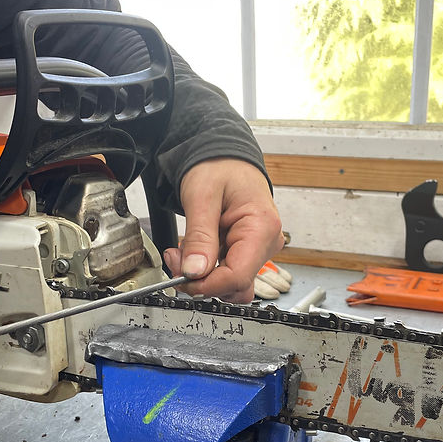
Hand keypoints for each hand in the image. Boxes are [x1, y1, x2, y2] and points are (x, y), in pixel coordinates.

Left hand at [163, 158, 284, 302]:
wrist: (224, 156)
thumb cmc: (219, 165)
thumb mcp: (202, 196)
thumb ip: (199, 237)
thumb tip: (194, 271)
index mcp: (262, 228)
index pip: (237, 277)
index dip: (206, 285)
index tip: (181, 277)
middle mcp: (266, 242)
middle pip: (236, 284)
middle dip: (201, 280)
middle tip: (176, 259)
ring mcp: (259, 248)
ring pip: (231, 283)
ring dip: (203, 276)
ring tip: (183, 252)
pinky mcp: (247, 250)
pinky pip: (228, 272)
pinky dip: (207, 269)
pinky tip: (193, 251)